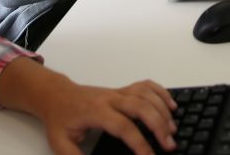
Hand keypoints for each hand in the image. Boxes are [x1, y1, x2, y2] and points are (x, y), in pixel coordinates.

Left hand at [40, 78, 177, 154]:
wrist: (56, 95)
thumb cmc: (60, 119)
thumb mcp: (61, 143)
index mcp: (96, 112)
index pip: (123, 127)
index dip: (139, 144)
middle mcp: (110, 99)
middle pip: (140, 106)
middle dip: (158, 125)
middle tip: (170, 145)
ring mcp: (117, 92)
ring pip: (145, 95)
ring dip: (162, 110)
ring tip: (173, 130)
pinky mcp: (122, 90)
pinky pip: (145, 85)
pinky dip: (160, 93)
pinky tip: (171, 105)